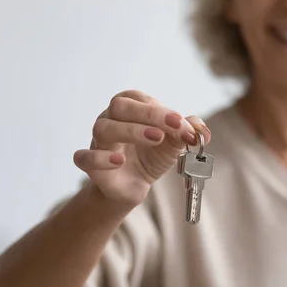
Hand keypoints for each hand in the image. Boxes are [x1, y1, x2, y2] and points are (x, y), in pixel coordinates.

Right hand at [73, 90, 210, 206]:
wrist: (133, 186)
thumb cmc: (150, 157)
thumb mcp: (173, 144)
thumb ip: (187, 132)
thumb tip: (202, 128)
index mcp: (129, 108)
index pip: (141, 100)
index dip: (164, 110)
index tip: (183, 124)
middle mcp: (110, 119)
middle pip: (121, 107)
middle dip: (150, 114)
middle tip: (174, 126)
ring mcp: (98, 141)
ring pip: (104, 128)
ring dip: (132, 131)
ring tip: (157, 138)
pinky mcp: (89, 164)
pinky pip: (85, 157)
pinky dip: (101, 157)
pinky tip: (119, 160)